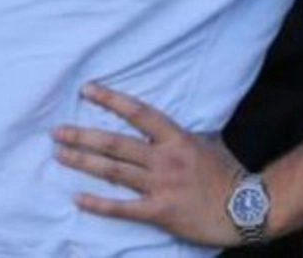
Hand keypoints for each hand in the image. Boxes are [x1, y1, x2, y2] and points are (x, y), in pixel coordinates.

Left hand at [53, 82, 243, 246]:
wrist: (245, 208)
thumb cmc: (228, 173)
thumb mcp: (208, 143)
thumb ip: (183, 135)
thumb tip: (165, 126)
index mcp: (177, 138)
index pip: (139, 113)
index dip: (112, 100)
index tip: (88, 90)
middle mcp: (165, 158)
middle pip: (116, 143)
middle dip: (83, 136)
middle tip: (57, 131)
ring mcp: (160, 185)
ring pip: (114, 171)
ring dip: (83, 162)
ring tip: (59, 154)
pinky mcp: (159, 211)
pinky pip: (122, 207)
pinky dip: (98, 203)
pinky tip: (78, 198)